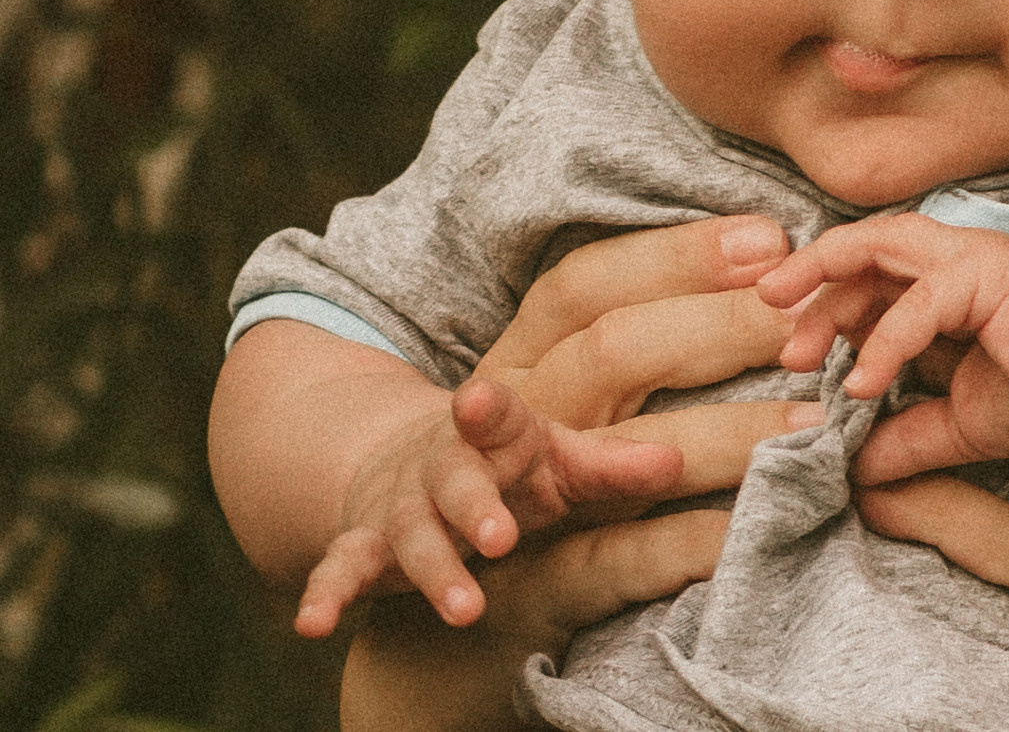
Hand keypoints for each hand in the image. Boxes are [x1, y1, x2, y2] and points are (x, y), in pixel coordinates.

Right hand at [297, 374, 686, 636]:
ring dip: (432, 569)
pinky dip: (326, 594)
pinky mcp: (365, 547)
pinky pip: (341, 570)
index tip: (481, 401)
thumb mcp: (560, 461)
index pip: (497, 416)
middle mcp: (444, 465)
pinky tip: (313, 624)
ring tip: (462, 606)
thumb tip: (679, 461)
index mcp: (496, 431)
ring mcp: (401, 507)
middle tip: (501, 536)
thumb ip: (613, 466)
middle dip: (474, 507)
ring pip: (410, 534)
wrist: (414, 465)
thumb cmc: (512, 465)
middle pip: (455, 481)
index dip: (489, 410)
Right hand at [337, 215, 817, 723]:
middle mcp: (500, 405)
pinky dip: (339, 586)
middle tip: (778, 361)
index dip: (683, 258)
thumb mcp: (591, 387)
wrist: (395, 498)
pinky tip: (352, 620)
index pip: (609, 288)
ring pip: (463, 477)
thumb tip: (782, 259)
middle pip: (599, 361)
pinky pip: (356, 562)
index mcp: (543, 355)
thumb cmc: (525, 442)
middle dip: (695, 345)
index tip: (777, 244)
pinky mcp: (379, 545)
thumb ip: (669, 337)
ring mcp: (438, 477)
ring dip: (492, 498)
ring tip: (564, 509)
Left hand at [758, 216, 1008, 484]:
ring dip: (829, 283)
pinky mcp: (988, 271)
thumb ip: (902, 438)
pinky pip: (921, 301)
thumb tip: (849, 472)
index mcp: (939, 281)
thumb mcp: (954, 425)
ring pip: (879, 247)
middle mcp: (950, 256)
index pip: (863, 274)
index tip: (789, 353)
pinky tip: (863, 383)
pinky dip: (885, 340)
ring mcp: (969, 255)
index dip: (821, 305)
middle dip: (808, 280)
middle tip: (772, 323)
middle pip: (860, 248)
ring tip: (793, 333)